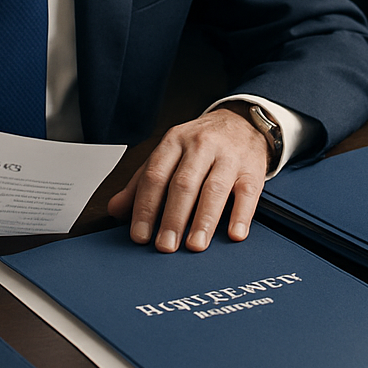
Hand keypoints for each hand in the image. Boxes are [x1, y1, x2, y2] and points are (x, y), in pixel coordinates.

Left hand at [106, 106, 268, 252]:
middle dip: (173, 218)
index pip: (155, 175)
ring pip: (214, 189)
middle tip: (165, 246)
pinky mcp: (252, 169)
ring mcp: (228, 156)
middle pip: (183, 184)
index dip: (146, 207)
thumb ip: (142, 182)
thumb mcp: (168, 154)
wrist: (242, 121)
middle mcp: (200, 145)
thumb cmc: (200, 144)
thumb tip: (115, 209)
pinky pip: (247, 193)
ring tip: (194, 245)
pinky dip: (241, 215)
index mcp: (174, 141)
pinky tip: (234, 234)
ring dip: (203, 220)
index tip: (140, 235)